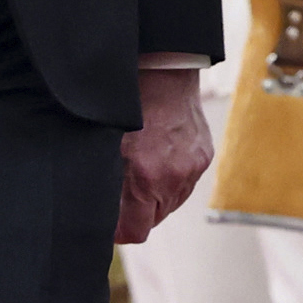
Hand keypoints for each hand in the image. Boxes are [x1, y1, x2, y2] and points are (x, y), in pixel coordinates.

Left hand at [116, 67, 213, 244]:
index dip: (119, 231)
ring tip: (140, 169)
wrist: (162, 71)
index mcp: (146, 176)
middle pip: (153, 219)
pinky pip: (185, 183)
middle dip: (136, 211)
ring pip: (170, 202)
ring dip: (154, 195)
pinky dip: (170, 178)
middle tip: (121, 191)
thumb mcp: (105, 145)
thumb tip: (97, 215)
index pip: (135, 231)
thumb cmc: (127, 106)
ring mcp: (193, 167)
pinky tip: (158, 157)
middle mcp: (174, 177)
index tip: (109, 224)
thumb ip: (105, 183)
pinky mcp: (204, 157)